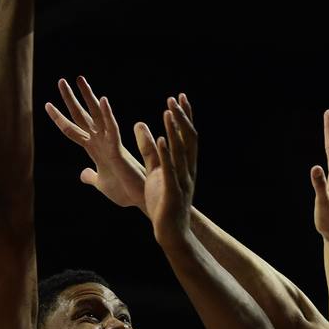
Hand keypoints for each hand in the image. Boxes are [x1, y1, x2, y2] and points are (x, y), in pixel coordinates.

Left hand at [45, 76, 147, 209]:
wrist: (139, 200)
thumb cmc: (123, 190)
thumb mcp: (101, 183)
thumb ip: (91, 176)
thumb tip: (82, 173)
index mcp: (95, 149)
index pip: (73, 130)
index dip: (59, 118)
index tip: (47, 104)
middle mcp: (101, 141)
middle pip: (82, 116)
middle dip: (71, 99)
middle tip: (61, 80)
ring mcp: (110, 143)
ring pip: (96, 116)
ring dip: (88, 97)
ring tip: (79, 79)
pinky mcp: (118, 150)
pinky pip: (112, 129)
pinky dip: (107, 114)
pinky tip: (102, 100)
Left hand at [135, 95, 197, 243]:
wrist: (171, 232)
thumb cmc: (162, 202)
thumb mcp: (154, 172)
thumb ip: (148, 150)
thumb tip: (140, 126)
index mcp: (184, 165)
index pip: (187, 136)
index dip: (184, 116)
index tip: (179, 97)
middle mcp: (187, 169)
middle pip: (189, 139)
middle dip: (182, 118)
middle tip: (174, 98)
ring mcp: (182, 180)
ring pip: (181, 151)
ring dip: (174, 130)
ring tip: (168, 112)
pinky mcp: (172, 191)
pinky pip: (170, 169)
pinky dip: (166, 153)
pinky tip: (161, 139)